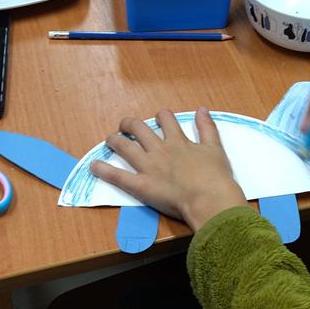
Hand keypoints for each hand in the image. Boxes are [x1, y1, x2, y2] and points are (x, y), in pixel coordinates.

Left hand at [90, 108, 247, 230]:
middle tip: (126, 126)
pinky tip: (94, 166)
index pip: (166, 120)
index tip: (160, 117)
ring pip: (125, 147)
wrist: (209, 198)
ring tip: (109, 139)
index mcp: (178, 142)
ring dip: (114, 140)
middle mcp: (160, 150)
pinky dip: (103, 170)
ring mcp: (148, 167)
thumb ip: (208, 128)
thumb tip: (202, 109)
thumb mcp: (216, 148)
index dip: (161, 116)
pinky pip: (117, 175)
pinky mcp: (141, 185)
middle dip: (130, 124)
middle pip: (139, 129)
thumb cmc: (215, 177)